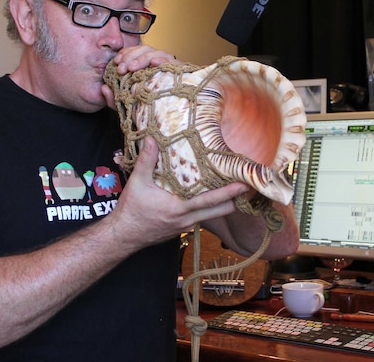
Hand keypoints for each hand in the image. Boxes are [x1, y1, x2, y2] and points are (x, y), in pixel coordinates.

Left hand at [101, 45, 178, 108]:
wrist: (169, 117)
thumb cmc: (147, 107)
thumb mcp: (126, 104)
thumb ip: (113, 98)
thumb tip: (103, 88)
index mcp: (145, 65)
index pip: (134, 51)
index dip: (125, 53)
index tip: (116, 63)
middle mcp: (156, 62)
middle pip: (144, 49)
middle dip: (131, 56)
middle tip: (122, 69)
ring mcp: (168, 65)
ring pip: (155, 52)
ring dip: (142, 58)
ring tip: (132, 68)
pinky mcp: (179, 70)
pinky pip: (172, 61)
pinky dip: (163, 60)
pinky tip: (155, 64)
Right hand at [108, 138, 246, 247]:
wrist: (124, 235)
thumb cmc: (131, 210)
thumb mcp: (137, 183)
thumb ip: (146, 160)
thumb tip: (150, 138)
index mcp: (179, 208)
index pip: (210, 201)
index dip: (230, 193)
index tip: (246, 184)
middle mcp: (187, 219)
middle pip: (221, 211)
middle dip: (236, 199)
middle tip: (249, 185)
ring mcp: (187, 226)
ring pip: (213, 215)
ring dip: (224, 203)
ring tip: (235, 188)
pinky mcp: (184, 228)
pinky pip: (203, 217)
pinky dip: (210, 208)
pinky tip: (211, 196)